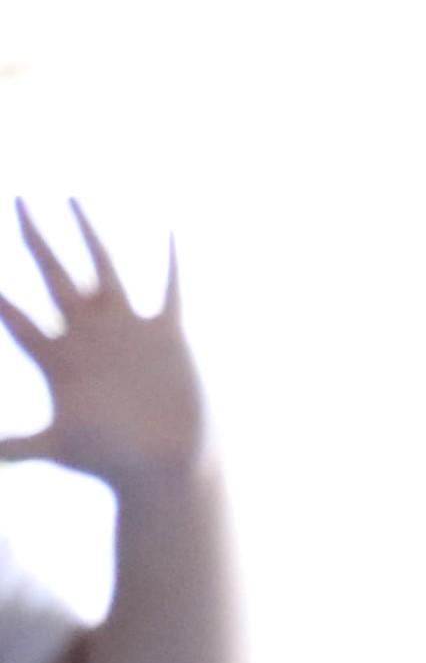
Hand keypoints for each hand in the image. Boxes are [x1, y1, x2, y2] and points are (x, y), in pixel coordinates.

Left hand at [0, 206, 206, 491]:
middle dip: (36, 239)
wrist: (164, 462)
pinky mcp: (166, 335)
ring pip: (104, 269)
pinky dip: (171, 263)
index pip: (18, 317)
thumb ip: (18, 447)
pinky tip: (170, 234)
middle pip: (56, 275)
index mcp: (58, 358)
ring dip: (88, 234)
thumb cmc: (108, 461)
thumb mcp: (59, 449)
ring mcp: (126, 331)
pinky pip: (169, 289)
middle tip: (18, 201)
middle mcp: (88, 335)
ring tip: (72, 200)